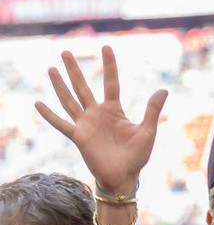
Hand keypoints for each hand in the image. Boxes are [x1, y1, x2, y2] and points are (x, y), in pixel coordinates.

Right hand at [35, 45, 167, 195]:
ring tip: (51, 69)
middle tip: (66, 51)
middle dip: (75, 70)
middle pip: (83, 87)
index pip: (111, 83)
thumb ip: (152, 110)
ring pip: (69, 100)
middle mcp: (97, 114)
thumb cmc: (137, 156)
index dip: (109, 66)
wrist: (124, 177)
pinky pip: (61, 124)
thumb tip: (163, 89)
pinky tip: (38, 104)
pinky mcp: (78, 137)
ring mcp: (86, 125)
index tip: (106, 47)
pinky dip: (50, 115)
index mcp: (114, 111)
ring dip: (60, 85)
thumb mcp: (147, 131)